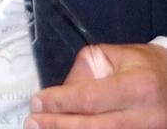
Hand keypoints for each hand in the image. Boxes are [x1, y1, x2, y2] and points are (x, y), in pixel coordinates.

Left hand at [24, 43, 166, 127]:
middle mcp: (145, 118)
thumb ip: (87, 72)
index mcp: (137, 87)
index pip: (91, 98)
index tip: (37, 102)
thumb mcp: (116, 56)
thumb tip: (61, 93)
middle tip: (32, 122)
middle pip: (93, 128)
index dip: (61, 102)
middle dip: (58, 125)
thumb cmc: (144, 65)